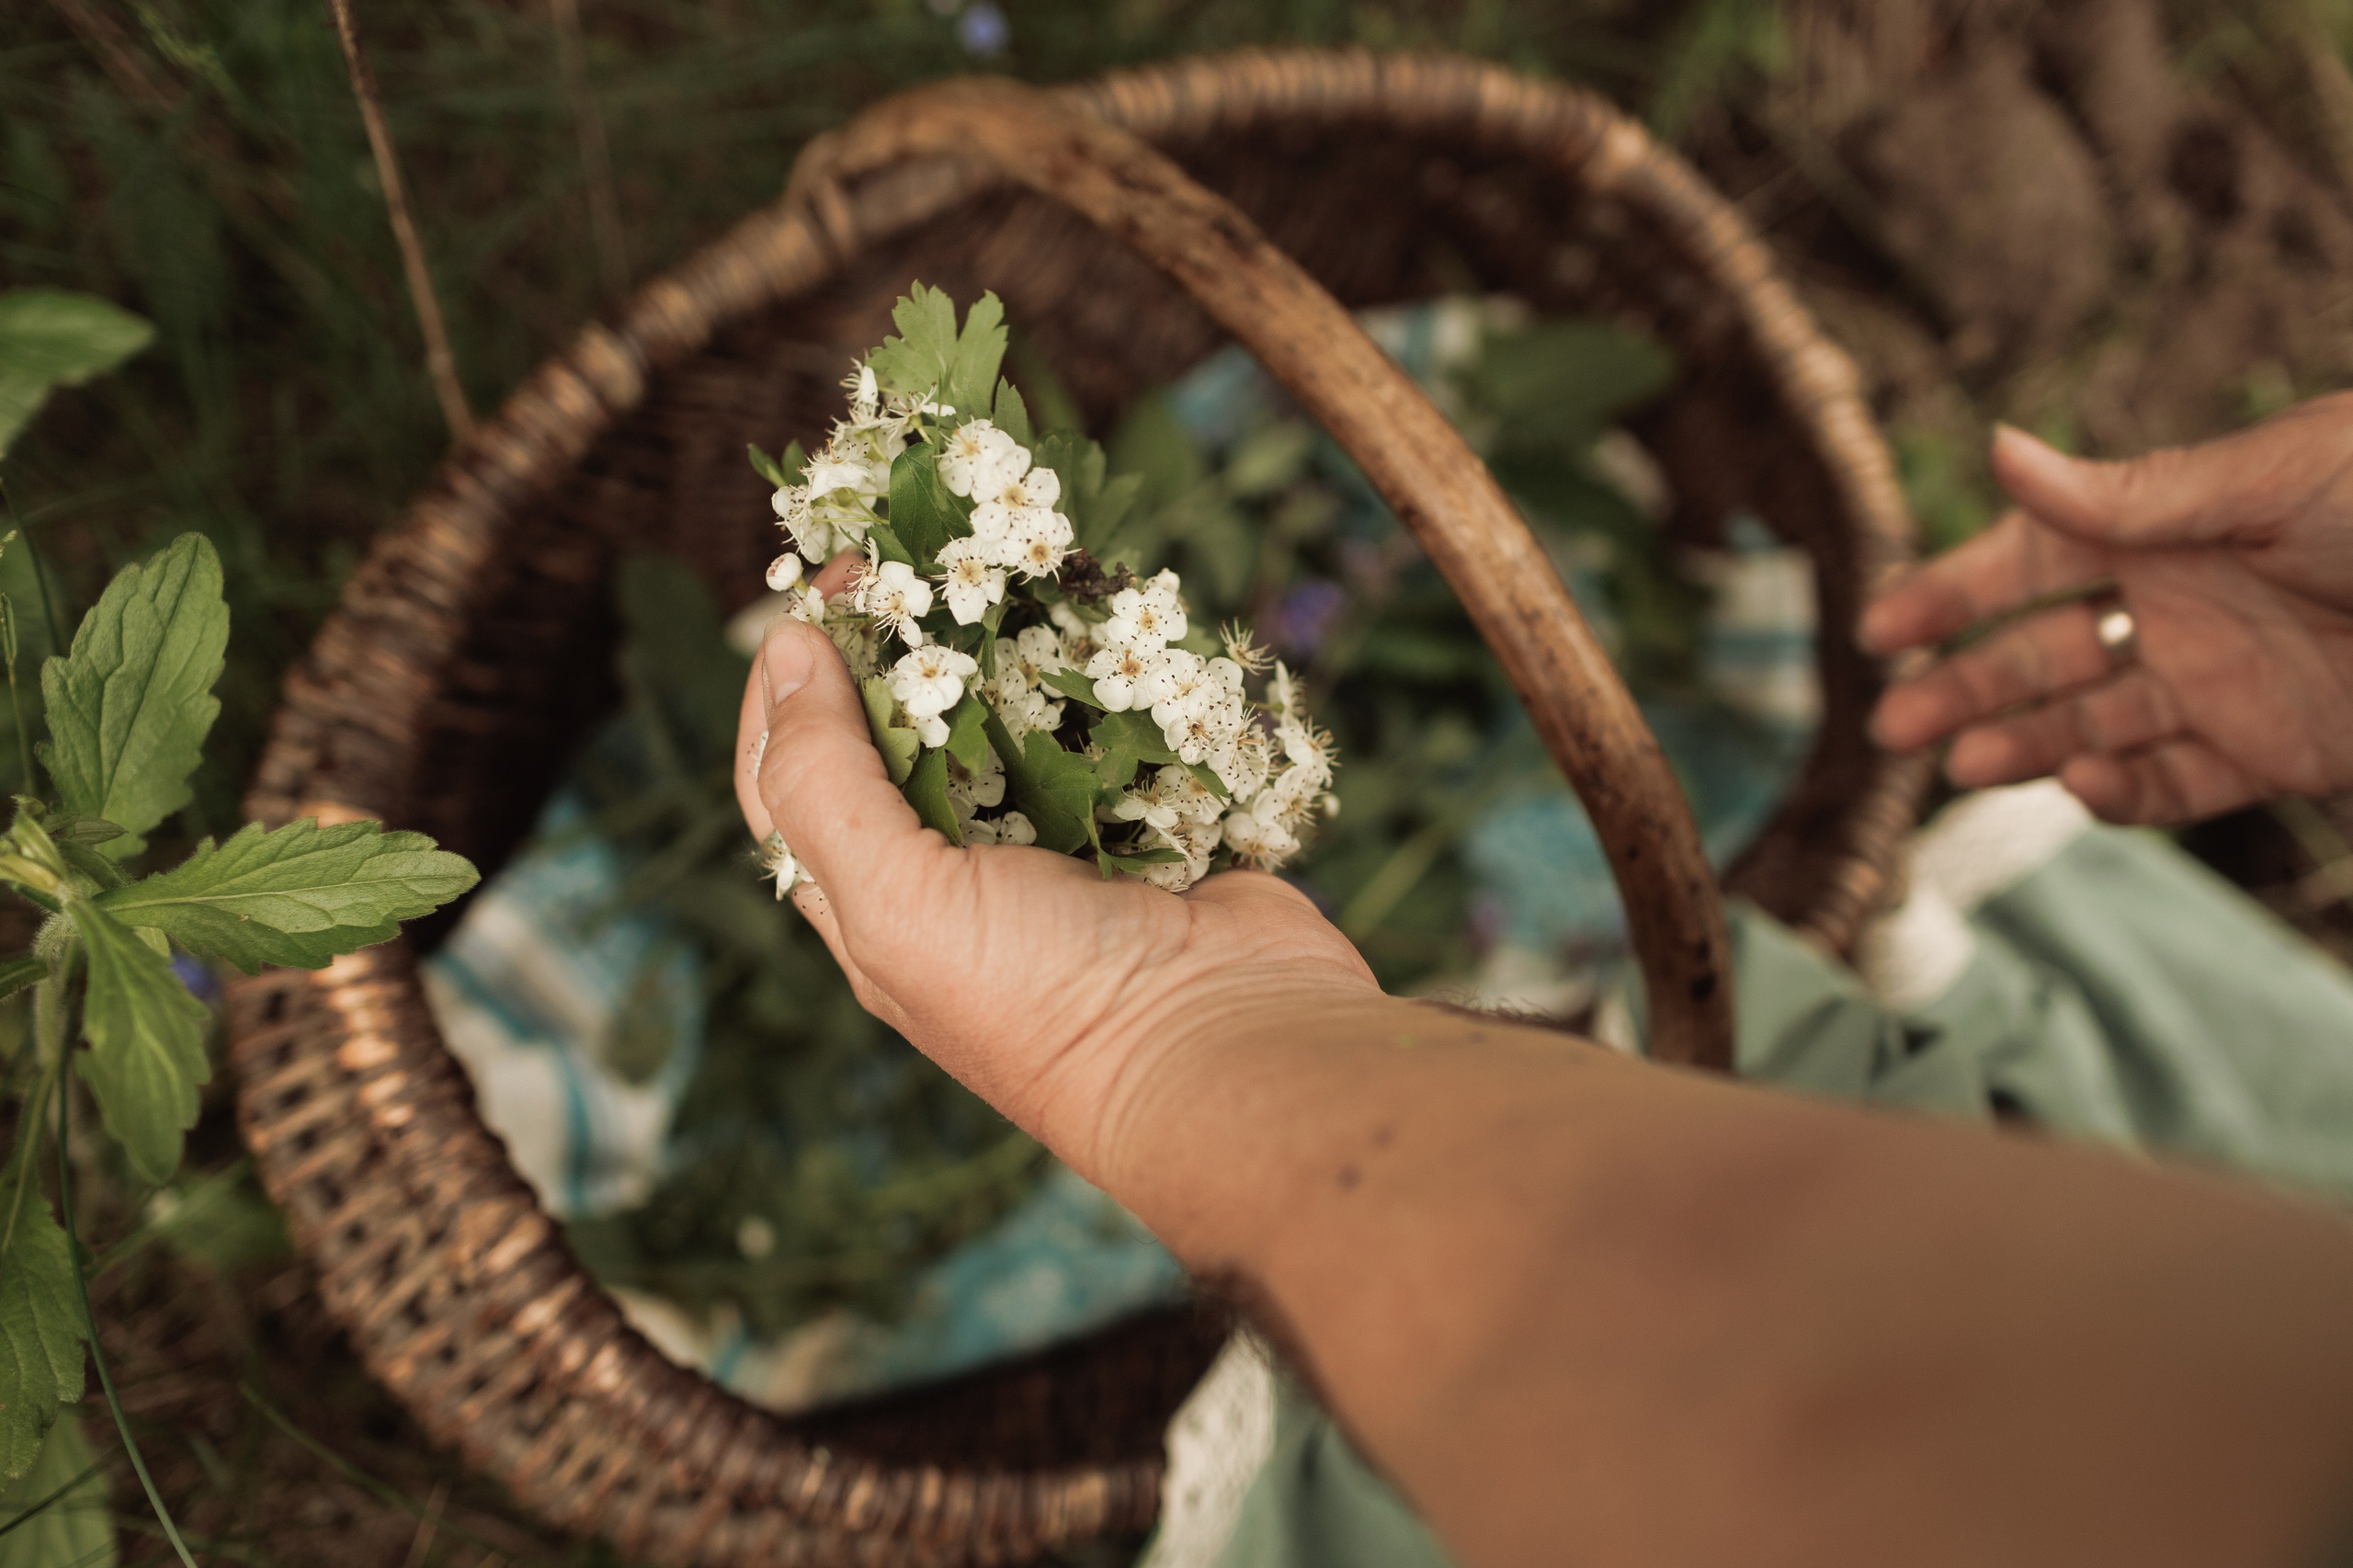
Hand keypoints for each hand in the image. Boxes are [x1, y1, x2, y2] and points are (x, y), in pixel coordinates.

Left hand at [733, 606, 1377, 1179]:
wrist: (1231, 1048)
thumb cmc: (1046, 998)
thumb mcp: (898, 903)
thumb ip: (824, 781)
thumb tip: (782, 653)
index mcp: (874, 907)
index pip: (788, 776)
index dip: (792, 677)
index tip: (829, 582)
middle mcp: (955, 877)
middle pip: (897, 732)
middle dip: (901, 640)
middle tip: (925, 554)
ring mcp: (1057, 847)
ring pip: (1007, 719)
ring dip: (1006, 646)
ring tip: (1011, 570)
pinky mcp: (1145, 821)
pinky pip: (1108, 728)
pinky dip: (1103, 673)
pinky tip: (1101, 619)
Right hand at [1864, 400, 2352, 823]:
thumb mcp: (2268, 481)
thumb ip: (2128, 490)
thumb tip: (1996, 447)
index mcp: (2167, 526)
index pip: (2029, 561)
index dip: (1951, 592)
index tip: (1881, 627)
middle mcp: (2181, 605)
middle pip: (2042, 654)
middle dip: (1962, 686)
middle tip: (1894, 726)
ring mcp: (2224, 683)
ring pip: (2091, 724)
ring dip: (2022, 744)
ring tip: (1963, 767)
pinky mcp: (2276, 752)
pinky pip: (2178, 783)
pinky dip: (2123, 793)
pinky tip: (2081, 785)